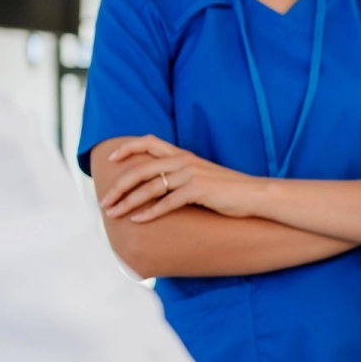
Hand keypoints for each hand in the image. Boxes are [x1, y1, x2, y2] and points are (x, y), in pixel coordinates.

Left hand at [101, 136, 262, 221]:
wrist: (256, 194)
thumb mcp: (202, 176)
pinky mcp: (198, 190)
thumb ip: (182, 175)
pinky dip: (150, 212)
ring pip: (149, 187)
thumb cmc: (229, 190)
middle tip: (105, 202)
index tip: (111, 159)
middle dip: (118, 187)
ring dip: (128, 202)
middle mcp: (184, 161)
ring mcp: (191, 175)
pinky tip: (138, 220)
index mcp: (183, 155)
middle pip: (141, 170)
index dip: (127, 148)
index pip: (148, 141)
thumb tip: (161, 187)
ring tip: (114, 214)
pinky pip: (167, 202)